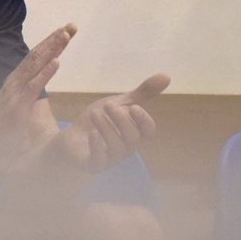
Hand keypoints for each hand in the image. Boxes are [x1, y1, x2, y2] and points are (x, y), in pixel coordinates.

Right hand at [0, 23, 74, 166]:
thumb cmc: (5, 131)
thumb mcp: (19, 106)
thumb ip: (27, 92)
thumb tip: (39, 82)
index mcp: (16, 82)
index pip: (35, 57)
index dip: (51, 43)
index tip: (66, 31)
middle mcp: (14, 82)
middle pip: (36, 55)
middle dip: (55, 39)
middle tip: (72, 26)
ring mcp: (15, 92)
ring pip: (35, 65)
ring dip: (52, 49)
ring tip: (66, 35)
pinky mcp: (18, 105)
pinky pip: (34, 86)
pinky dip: (45, 73)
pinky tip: (57, 62)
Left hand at [55, 74, 169, 173]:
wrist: (73, 139)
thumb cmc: (100, 121)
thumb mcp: (120, 103)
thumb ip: (142, 93)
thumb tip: (167, 76)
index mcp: (134, 132)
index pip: (147, 130)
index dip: (143, 120)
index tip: (133, 107)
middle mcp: (126, 147)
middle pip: (132, 137)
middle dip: (121, 120)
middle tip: (108, 105)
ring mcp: (110, 158)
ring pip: (117, 146)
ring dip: (106, 128)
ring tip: (95, 113)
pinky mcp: (93, 164)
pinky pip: (99, 159)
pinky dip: (97, 146)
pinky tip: (92, 133)